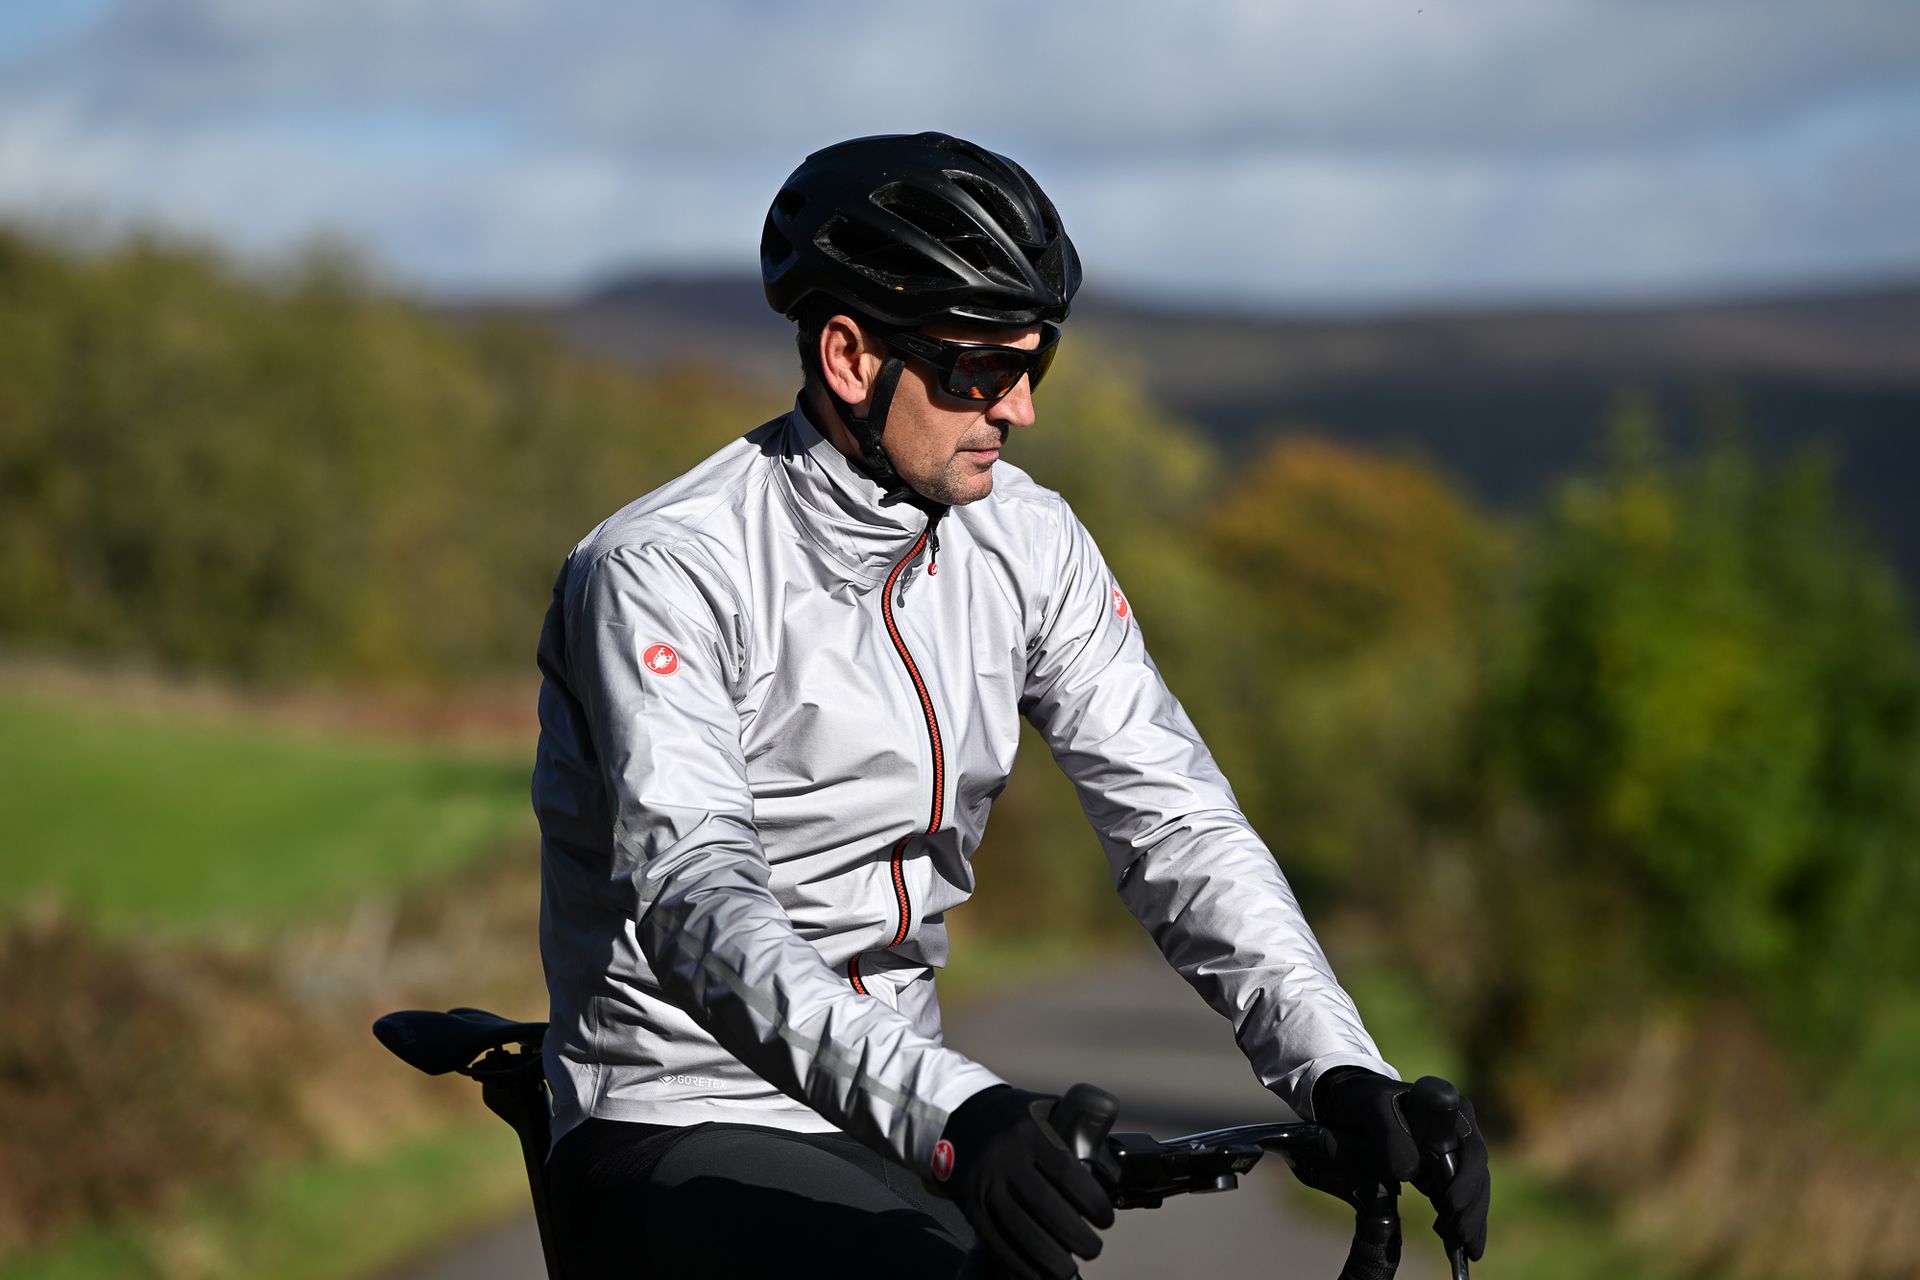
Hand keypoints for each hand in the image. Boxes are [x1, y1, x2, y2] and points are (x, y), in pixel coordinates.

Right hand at [936, 1084, 1114, 1279]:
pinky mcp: (969, 1203)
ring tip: (1068, 1269)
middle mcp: (1004, 1156)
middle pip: (1044, 1206)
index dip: (1091, 1201)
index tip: (1105, 1219)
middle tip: (1093, 1248)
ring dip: (1049, 1256)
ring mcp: (984, 1182)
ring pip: (1019, 1228)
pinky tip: (1038, 1272)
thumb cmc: (1013, 1118)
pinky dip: (1019, 1262)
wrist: (958, 1117)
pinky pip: (996, 1240)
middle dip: (1075, 1236)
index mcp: (1028, 1132)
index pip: (1066, 1172)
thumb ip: (1078, 1135)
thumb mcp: (1045, 1111)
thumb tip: (1111, 1173)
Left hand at [1312, 1067, 1490, 1261]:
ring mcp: (1451, 1151)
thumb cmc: (1364, 1099)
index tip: (1452, 1204)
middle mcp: (1459, 1130)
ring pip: (1471, 1190)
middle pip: (1476, 1174)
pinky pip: (1456, 1197)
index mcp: (1451, 1109)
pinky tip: (1457, 1247)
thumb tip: (1408, 1173)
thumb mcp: (1371, 1108)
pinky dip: (1458, 1221)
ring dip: (1470, 1221)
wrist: (1351, 1102)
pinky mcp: (1440, 1168)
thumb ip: (1389, 1135)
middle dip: (1472, 1209)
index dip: (1468, 1180)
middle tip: (1462, 1240)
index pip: (1471, 1150)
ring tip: (1465, 1251)